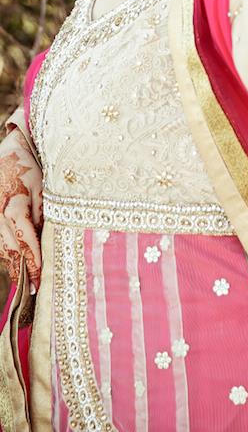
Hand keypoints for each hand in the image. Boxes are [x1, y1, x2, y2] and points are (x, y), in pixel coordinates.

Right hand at [0, 128, 42, 289]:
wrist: (11, 150)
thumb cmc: (31, 167)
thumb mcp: (43, 188)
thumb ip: (43, 214)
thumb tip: (48, 240)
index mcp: (13, 205)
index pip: (24, 240)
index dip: (32, 261)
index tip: (40, 279)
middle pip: (10, 249)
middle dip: (22, 270)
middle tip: (33, 290)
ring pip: (1, 247)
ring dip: (13, 264)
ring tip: (26, 282)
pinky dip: (6, 252)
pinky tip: (17, 263)